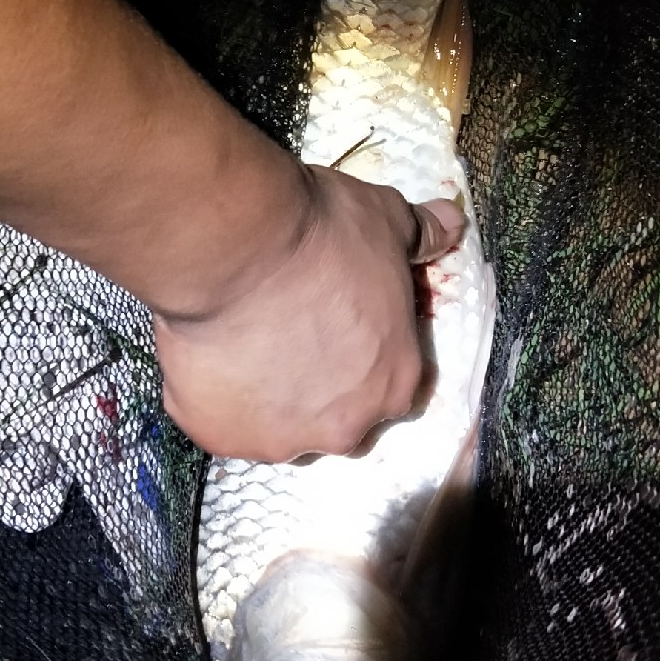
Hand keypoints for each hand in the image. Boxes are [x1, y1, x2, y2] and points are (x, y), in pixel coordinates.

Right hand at [153, 164, 464, 460]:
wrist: (237, 246)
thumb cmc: (323, 235)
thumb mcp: (388, 220)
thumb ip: (422, 235)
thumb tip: (450, 225)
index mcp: (396, 384)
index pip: (390, 382)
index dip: (364, 352)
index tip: (338, 321)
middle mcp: (345, 427)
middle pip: (336, 417)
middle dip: (317, 385)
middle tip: (289, 331)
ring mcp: (279, 440)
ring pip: (275, 426)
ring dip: (265, 395)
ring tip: (243, 341)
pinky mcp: (219, 435)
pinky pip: (219, 422)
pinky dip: (214, 396)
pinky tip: (208, 352)